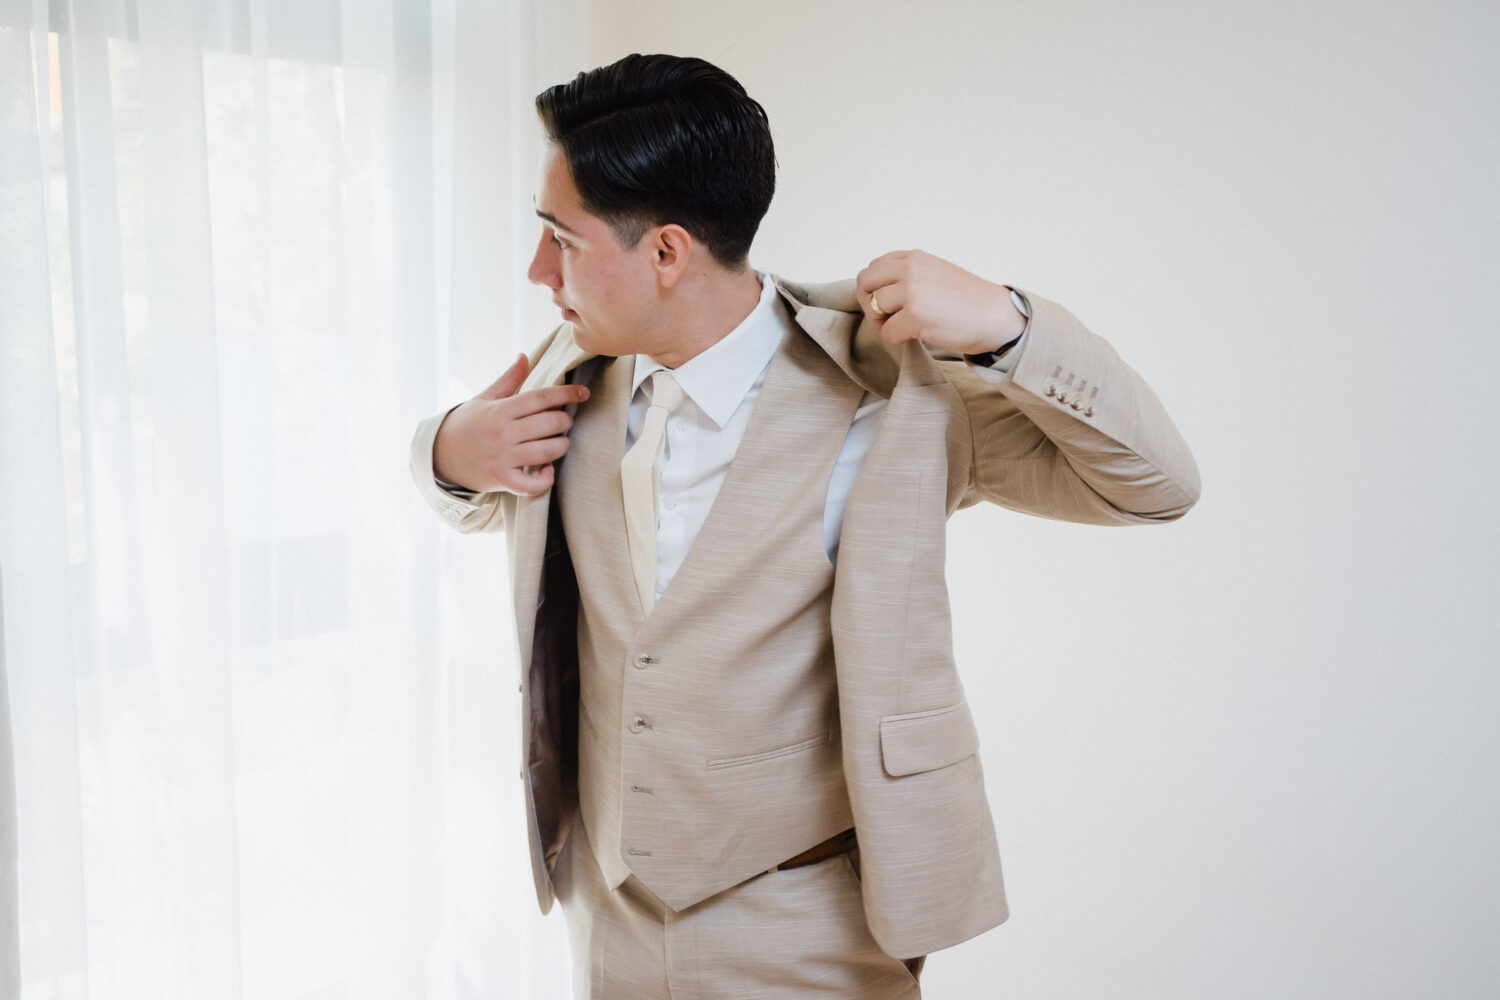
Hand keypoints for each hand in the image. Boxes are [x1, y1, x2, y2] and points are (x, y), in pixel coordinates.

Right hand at [432, 354, 589, 495]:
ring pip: (546, 452)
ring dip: (561, 447)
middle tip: (564, 421)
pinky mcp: (501, 479)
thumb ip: (509, 380)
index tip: (584, 392)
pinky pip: (530, 485)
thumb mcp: (485, 398)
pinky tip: (548, 471)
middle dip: (565, 421)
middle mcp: (503, 433)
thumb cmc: (468, 424)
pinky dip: (544, 480)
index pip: (540, 397)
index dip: (566, 393)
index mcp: (500, 410)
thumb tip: (524, 356)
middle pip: (548, 424)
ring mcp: (502, 458)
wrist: (440, 454)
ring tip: (560, 442)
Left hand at [855, 250, 1025, 355]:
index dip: (875, 288)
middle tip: (887, 318)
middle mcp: (911, 269)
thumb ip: (908, 274)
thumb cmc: (968, 301)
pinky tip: (916, 336)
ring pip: (874, 308)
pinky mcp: (915, 317)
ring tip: (906, 327)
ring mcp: (912, 292)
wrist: (997, 317)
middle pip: (865, 283)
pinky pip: (886, 332)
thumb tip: (875, 290)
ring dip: (884, 323)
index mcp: (915, 257)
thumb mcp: (935, 273)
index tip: (890, 302)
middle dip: (870, 303)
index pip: (874, 267)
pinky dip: (897, 339)